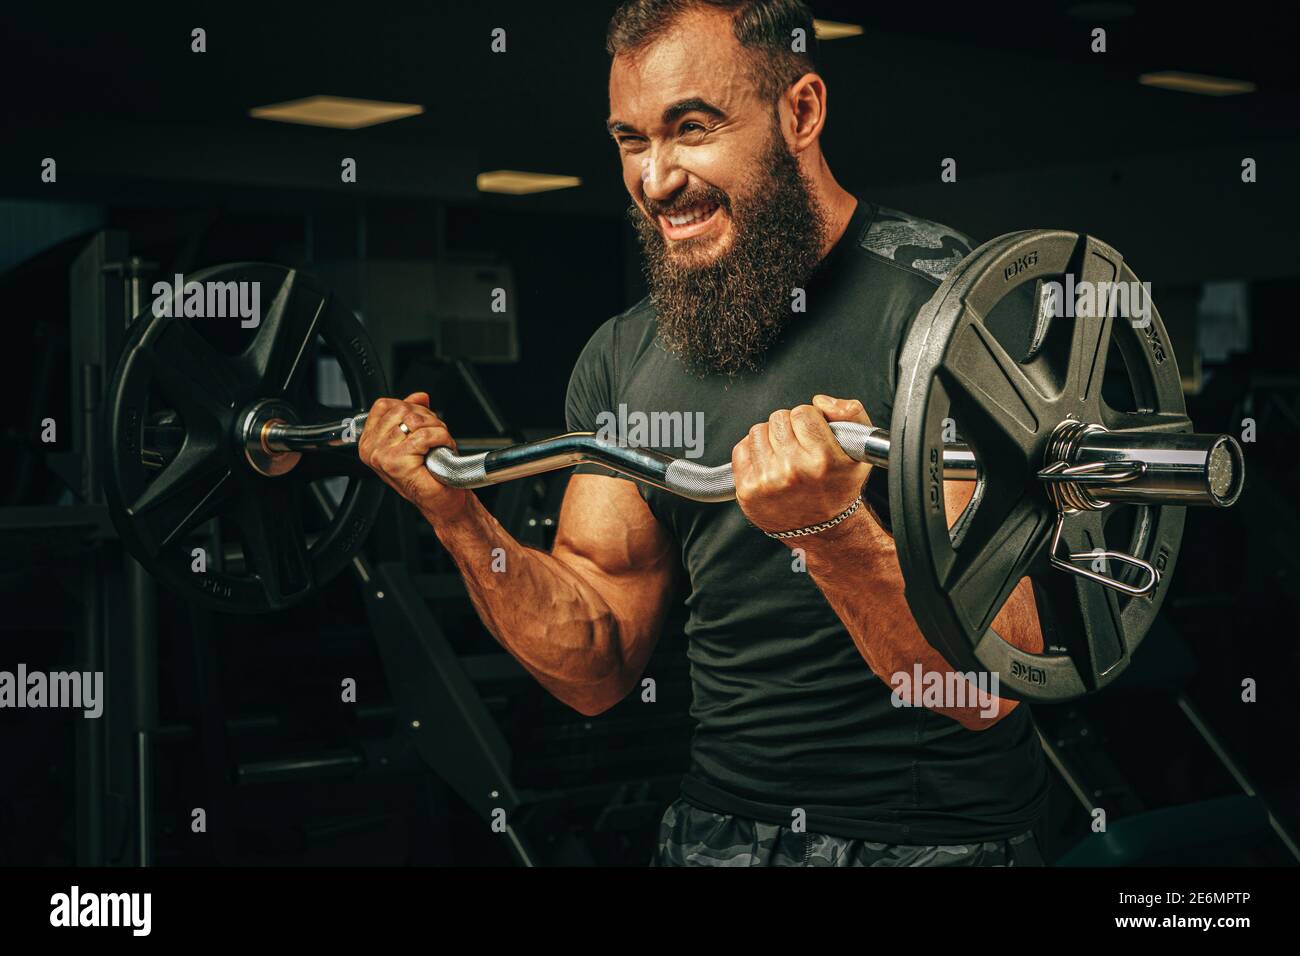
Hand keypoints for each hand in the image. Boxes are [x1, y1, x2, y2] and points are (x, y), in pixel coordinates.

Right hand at [358, 392, 471, 517]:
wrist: (441, 500)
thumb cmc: (429, 474)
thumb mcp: (416, 436)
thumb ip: (413, 414)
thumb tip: (419, 396)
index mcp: (369, 441)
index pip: (385, 405)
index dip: (410, 408)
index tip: (421, 424)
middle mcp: (370, 448)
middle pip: (401, 410)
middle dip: (426, 418)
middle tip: (434, 436)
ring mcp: (380, 456)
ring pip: (414, 420)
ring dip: (436, 429)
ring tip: (438, 444)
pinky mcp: (395, 462)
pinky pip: (423, 435)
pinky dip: (441, 438)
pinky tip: (441, 449)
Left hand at [731, 395, 872, 536]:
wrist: (823, 528)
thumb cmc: (839, 488)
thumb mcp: (860, 451)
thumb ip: (850, 414)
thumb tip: (820, 402)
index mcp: (823, 459)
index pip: (803, 412)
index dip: (809, 420)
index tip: (813, 435)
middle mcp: (794, 470)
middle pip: (778, 418)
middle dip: (789, 428)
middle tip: (799, 447)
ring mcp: (768, 481)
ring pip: (758, 431)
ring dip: (770, 439)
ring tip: (784, 457)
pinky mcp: (748, 490)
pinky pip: (741, 449)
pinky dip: (753, 452)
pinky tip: (769, 465)